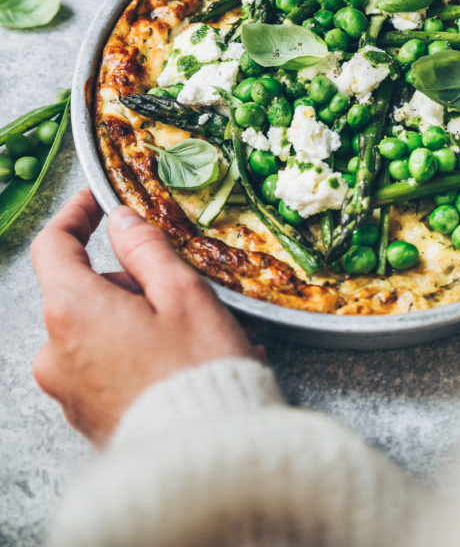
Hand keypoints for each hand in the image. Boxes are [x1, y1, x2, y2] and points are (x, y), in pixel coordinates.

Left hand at [31, 189, 256, 444]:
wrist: (204, 459)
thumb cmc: (196, 371)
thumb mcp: (181, 292)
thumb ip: (145, 247)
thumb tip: (121, 220)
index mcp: (72, 310)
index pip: (52, 245)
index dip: (75, 214)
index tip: (98, 202)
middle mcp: (55, 351)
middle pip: (82, 290)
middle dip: (127, 280)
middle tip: (179, 290)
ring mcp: (66, 388)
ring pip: (94, 328)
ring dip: (134, 318)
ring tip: (191, 336)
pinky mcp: (84, 416)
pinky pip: (102, 366)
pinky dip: (134, 353)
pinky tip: (177, 362)